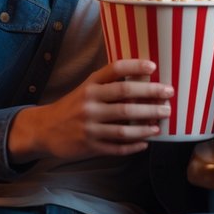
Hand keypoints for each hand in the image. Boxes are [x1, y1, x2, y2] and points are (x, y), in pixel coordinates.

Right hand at [7, 59, 172, 163]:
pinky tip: (145, 143)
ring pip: (124, 128)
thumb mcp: (86, 89)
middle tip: (168, 98)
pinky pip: (116, 148)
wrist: (45, 129)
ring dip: (146, 126)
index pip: (114, 70)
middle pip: (126, 98)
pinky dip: (133, 146)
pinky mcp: (89, 146)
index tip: (154, 66)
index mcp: (90, 86)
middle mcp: (89, 103)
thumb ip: (109, 84)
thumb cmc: (73, 106)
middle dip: (151, 98)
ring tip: (160, 123)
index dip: (135, 66)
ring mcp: (89, 126)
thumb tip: (145, 78)